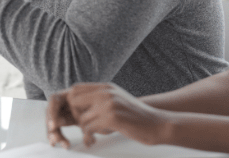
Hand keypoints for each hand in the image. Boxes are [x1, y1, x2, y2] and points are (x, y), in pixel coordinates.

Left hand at [47, 84, 169, 147]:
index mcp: (106, 87)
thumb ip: (100, 100)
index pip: (76, 89)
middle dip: (73, 116)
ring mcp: (109, 103)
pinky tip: (93, 141)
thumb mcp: (117, 102)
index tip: (74, 117)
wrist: (157, 124)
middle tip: (82, 127)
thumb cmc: (136, 118)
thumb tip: (79, 109)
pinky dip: (89, 137)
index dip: (71, 104)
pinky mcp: (112, 117)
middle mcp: (106, 92)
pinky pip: (89, 127)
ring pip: (81, 117)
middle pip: (73, 100)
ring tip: (91, 137)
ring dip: (84, 130)